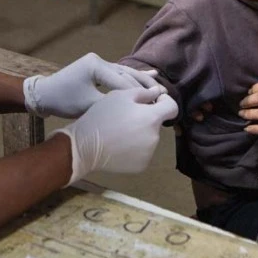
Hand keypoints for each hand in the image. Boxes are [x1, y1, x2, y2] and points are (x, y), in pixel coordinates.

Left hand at [23, 53, 160, 117]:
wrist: (45, 95)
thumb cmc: (64, 101)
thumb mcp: (88, 105)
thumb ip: (111, 105)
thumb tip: (134, 109)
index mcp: (96, 67)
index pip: (123, 82)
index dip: (140, 93)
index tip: (156, 103)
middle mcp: (99, 61)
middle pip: (127, 73)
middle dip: (146, 85)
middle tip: (165, 95)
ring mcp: (99, 62)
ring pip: (126, 71)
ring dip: (143, 80)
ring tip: (161, 86)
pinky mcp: (98, 68)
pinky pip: (120, 72)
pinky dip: (134, 75)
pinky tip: (152, 74)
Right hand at [52, 87, 178, 184]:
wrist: (85, 146)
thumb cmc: (101, 116)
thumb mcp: (120, 96)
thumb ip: (143, 92)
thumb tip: (158, 92)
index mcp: (152, 118)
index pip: (172, 108)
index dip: (165, 101)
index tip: (153, 100)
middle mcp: (155, 137)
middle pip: (157, 124)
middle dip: (146, 118)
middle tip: (126, 116)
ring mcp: (149, 154)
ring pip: (149, 138)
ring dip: (140, 133)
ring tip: (120, 131)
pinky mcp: (141, 166)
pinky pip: (143, 152)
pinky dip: (135, 148)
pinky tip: (119, 145)